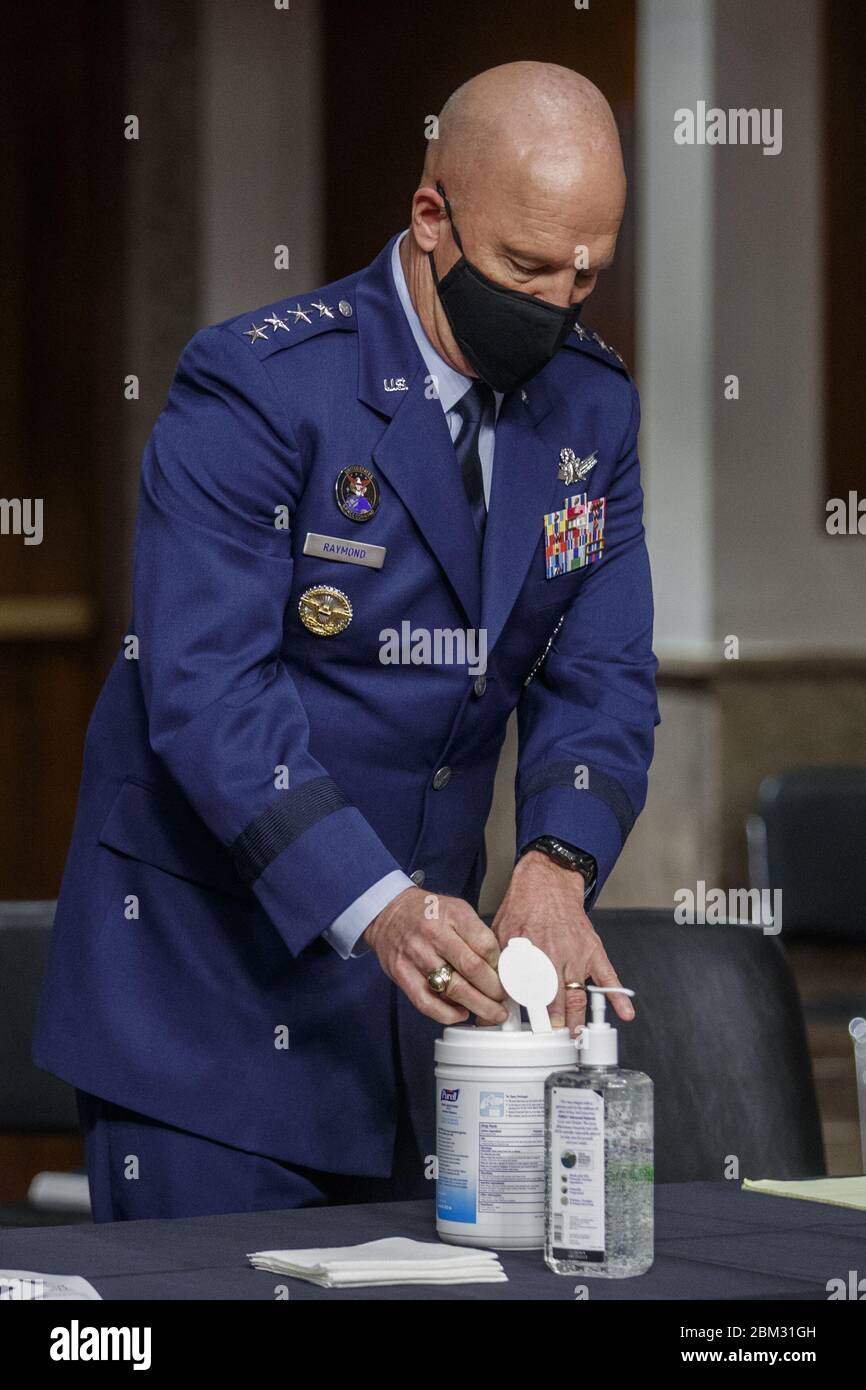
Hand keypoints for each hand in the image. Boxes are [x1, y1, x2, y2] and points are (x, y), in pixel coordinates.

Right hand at [363, 887, 509, 1026]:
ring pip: (453, 989)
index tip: (506, 976)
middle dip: (494, 991)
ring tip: (492, 1013)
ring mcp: (417, 956)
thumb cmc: (427, 913)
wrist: (388, 912)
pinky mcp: (402, 974)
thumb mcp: (457, 909)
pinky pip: (427, 1002)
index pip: (486, 946)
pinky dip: (447, 1014)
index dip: (500, 966)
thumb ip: (477, 935)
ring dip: (478, 1006)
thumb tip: (499, 968)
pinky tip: (461, 1014)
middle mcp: (435, 935)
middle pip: (473, 969)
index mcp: (453, 915)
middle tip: (504, 1001)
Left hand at [492, 850, 634, 1035]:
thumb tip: (493, 994)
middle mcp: (552, 956)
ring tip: (578, 1039)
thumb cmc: (523, 909)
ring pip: (576, 994)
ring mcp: (576, 955)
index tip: (520, 1030)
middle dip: (552, 1023)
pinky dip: (617, 996)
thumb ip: (499, 964)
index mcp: (528, 953)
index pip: (524, 991)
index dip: (522, 1013)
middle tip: (552, 1042)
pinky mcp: (592, 951)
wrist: (548, 883)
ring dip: (577, 1019)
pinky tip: (625, 1013)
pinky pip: (607, 977)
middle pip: (552, 998)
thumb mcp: (501, 935)